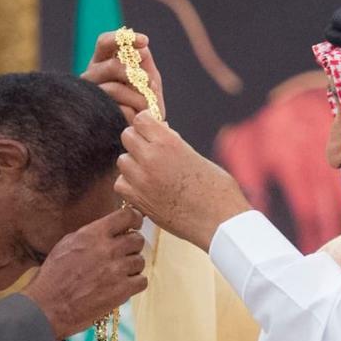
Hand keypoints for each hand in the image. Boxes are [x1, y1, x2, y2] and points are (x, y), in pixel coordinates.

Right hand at [22, 207, 146, 340]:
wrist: (49, 307)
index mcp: (93, 234)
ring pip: (140, 261)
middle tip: (123, 253)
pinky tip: (123, 285)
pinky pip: (142, 281)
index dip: (135, 219)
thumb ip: (90, 235)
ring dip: (132, 266)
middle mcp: (108, 249)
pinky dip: (135, 283)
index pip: (127, 216)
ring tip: (117, 273)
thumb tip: (107, 230)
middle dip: (133, 245)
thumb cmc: (53, 277)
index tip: (135, 223)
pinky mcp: (123, 290)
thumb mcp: (66, 244)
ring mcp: (117, 270)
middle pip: (137, 239)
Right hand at [81, 30, 165, 123]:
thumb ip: (146, 65)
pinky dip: (134, 113)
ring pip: (113, 89)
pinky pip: (118, 110)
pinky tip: (139, 117)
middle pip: (112, 66)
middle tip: (148, 83)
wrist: (142, 133)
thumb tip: (143, 50)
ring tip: (149, 106)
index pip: (105, 42)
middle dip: (135, 75)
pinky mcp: (96, 116)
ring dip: (138, 97)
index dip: (124, 39)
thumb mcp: (149, 81)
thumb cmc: (144, 102)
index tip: (145, 41)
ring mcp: (91, 96)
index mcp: (102, 61)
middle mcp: (92, 76)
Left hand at [115, 111, 250, 250]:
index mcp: (168, 142)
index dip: (146, 125)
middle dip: (138, 142)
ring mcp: (141, 180)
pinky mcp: (138, 200)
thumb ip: (174, 144)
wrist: (219, 221)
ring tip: (149, 173)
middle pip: (127, 137)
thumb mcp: (197, 156)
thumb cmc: (217, 190)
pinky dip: (129, 185)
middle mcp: (151, 157)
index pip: (140, 119)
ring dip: (133, 164)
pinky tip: (144, 189)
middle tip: (150, 152)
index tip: (152, 132)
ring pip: (122, 161)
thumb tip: (161, 135)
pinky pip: (121, 185)